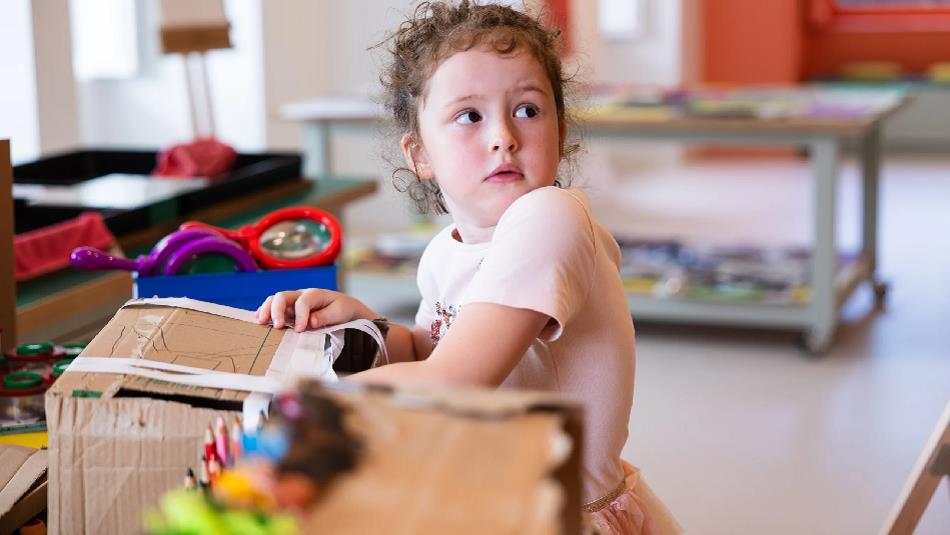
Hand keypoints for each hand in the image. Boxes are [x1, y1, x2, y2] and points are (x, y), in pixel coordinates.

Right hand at [256, 289, 375, 332]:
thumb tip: (309, 322)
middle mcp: (300, 294)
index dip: (300, 315)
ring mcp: (292, 301)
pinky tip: (260, 320)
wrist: (344, 307)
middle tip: (277, 326)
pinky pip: (273, 306)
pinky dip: (265, 312)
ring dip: (266, 309)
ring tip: (261, 322)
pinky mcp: (288, 309)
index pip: (303, 302)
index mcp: (315, 294)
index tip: (300, 330)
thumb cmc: (342, 310)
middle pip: (283, 296)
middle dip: (277, 310)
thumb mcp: (339, 312)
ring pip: (274, 299)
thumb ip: (325, 316)